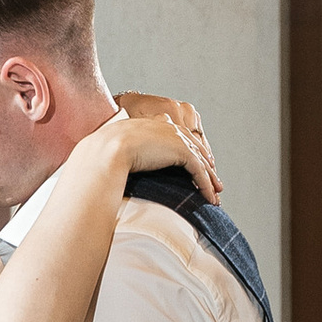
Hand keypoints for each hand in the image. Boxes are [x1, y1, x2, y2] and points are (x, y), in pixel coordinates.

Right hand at [101, 103, 219, 200]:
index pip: (181, 139)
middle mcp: (170, 128)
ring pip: (201, 161)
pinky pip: (199, 171)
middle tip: (214, 183)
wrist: (109, 148)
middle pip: (196, 149)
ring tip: (215, 195)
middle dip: (206, 167)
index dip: (192, 154)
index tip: (197, 168)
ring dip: (210, 180)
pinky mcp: (182, 152)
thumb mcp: (121, 145)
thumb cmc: (107, 149)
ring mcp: (177, 138)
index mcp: (156, 124)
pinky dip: (206, 186)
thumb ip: (131, 150)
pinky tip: (209, 198)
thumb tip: (126, 162)